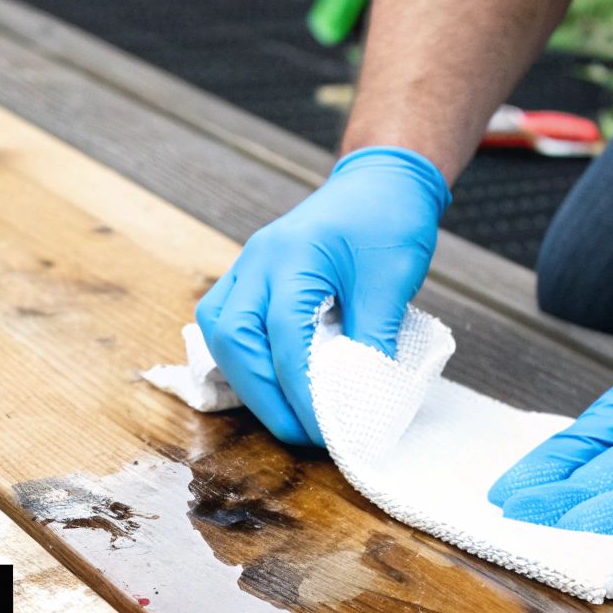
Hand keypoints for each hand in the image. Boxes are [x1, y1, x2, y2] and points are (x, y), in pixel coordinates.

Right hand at [197, 146, 449, 445]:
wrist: (380, 180)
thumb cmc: (389, 219)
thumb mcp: (392, 279)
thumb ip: (374, 338)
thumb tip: (362, 401)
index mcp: (292, 255)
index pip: (286, 337)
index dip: (303, 390)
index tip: (328, 430)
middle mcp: (258, 261)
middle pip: (233, 337)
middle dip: (262, 395)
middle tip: (301, 433)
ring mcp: (248, 268)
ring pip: (220, 333)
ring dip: (246, 380)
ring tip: (285, 416)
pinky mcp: (251, 280)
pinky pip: (227, 326)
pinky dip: (243, 362)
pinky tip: (269, 387)